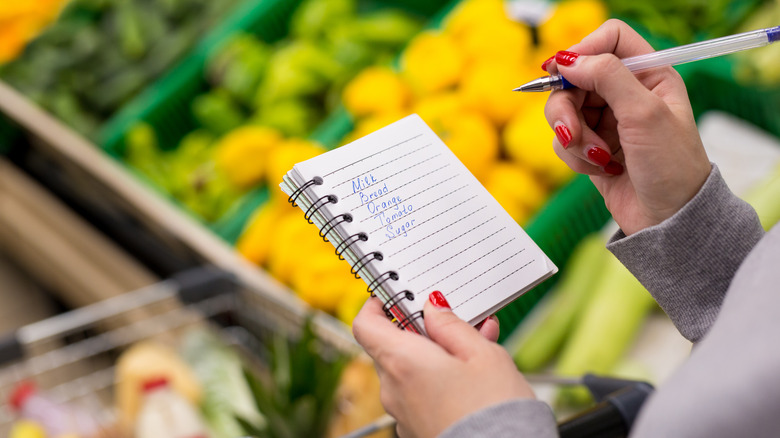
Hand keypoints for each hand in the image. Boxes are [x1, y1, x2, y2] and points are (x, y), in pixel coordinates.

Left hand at [352, 292, 533, 437]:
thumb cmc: (494, 412)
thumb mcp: (482, 354)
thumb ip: (451, 326)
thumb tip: (433, 308)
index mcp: (402, 362)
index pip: (366, 323)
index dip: (379, 303)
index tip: (398, 294)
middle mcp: (394, 388)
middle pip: (392, 345)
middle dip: (422, 329)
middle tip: (456, 320)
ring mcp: (403, 412)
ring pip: (409, 370)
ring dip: (435, 354)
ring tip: (476, 347)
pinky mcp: (417, 428)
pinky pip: (419, 393)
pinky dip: (438, 380)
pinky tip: (470, 377)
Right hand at [543, 19, 711, 234]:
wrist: (669, 220)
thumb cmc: (672, 167)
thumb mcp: (644, 113)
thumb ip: (607, 77)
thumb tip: (566, 59)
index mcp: (649, 75)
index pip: (609, 40)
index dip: (583, 50)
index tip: (563, 73)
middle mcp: (625, 94)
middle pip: (575, 78)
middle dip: (567, 107)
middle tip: (570, 132)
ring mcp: (606, 121)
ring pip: (563, 110)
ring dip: (573, 137)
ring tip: (595, 158)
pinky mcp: (591, 147)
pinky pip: (564, 140)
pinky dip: (575, 156)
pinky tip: (600, 169)